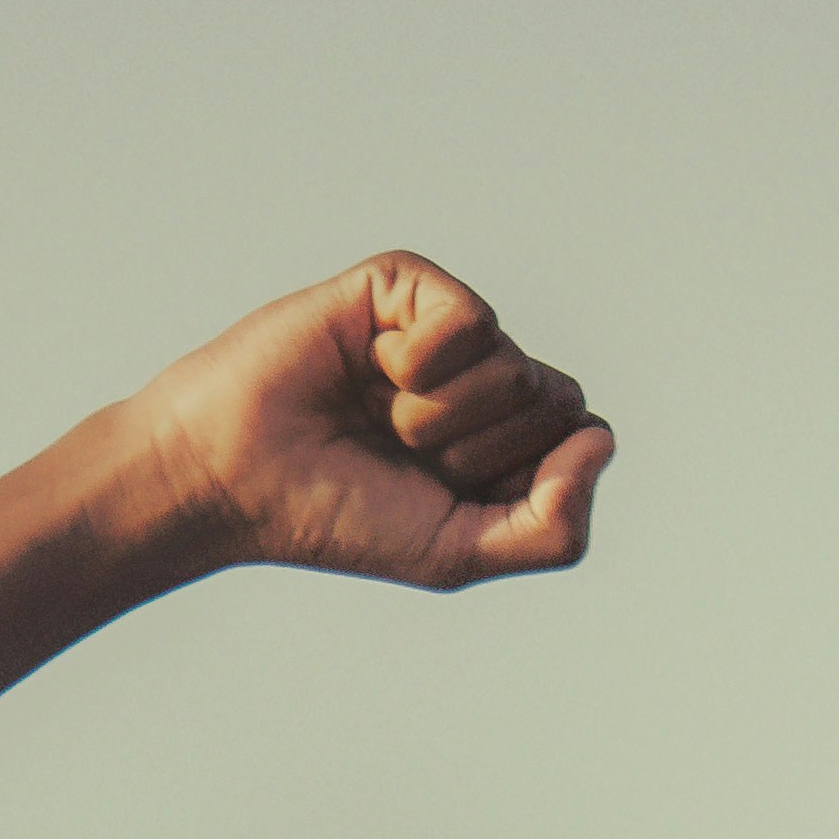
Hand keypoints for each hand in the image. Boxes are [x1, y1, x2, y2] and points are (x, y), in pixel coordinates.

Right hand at [124, 253, 611, 590]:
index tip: (447, 494)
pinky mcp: (405, 285)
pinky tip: (372, 368)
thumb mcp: (460, 553)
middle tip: (403, 454)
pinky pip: (469, 318)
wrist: (237, 477)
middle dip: (479, 450)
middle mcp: (483, 378)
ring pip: (515, 365)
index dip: (520, 479)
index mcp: (505, 440)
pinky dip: (423, 361)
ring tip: (379, 415)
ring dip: (442, 414)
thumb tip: (600, 438)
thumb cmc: (338, 516)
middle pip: (555, 402)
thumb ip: (554, 528)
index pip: (580, 441)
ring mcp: (446, 328)